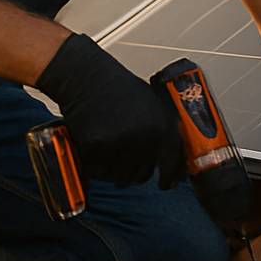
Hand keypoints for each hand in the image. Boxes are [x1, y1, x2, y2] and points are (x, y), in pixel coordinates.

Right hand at [35, 34, 182, 186]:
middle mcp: (145, 136)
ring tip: (107, 146)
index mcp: (162, 126)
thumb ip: (164, 131)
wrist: (87, 76)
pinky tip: (93, 145)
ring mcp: (120, 142)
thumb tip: (173, 160)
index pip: (171, 162)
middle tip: (123, 156)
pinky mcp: (95, 146)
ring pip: (118, 176)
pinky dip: (92, 164)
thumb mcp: (153, 105)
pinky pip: (96, 170)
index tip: (165, 184)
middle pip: (142, 175)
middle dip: (133, 171)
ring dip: (112, 169)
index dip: (169, 177)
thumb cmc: (118, 89)